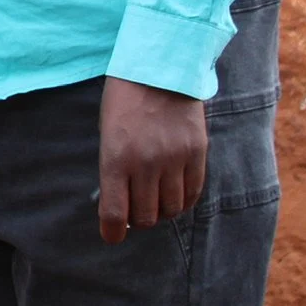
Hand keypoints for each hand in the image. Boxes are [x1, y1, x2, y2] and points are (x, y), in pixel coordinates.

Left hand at [97, 76, 206, 242]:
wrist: (159, 69)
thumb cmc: (124, 100)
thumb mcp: (107, 132)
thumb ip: (114, 167)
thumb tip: (118, 203)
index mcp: (115, 157)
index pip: (114, 211)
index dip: (112, 231)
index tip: (111, 236)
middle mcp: (146, 163)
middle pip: (145, 216)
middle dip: (137, 220)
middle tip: (134, 211)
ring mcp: (175, 159)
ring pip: (171, 209)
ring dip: (161, 211)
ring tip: (154, 201)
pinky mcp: (198, 154)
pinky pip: (193, 193)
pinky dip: (183, 200)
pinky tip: (174, 194)